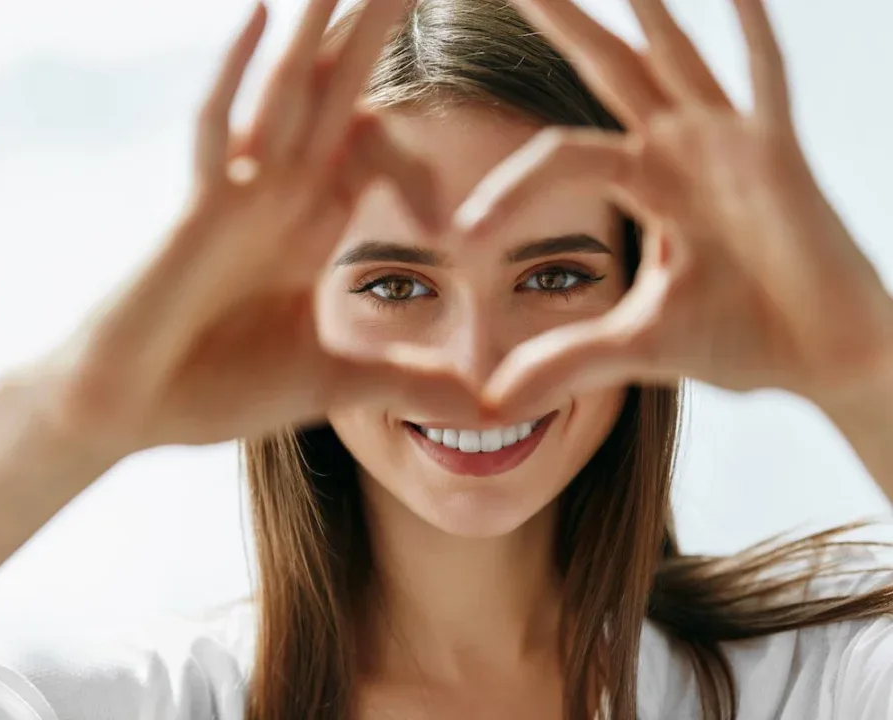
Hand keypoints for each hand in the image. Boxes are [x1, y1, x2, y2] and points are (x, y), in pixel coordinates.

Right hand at [26, 0, 481, 455]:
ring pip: (286, 92)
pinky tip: (262, 12)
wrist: (127, 412)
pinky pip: (217, 129)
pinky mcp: (196, 211)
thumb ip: (407, 383)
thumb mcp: (333, 383)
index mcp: (310, 228)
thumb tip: (487, 410)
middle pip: (335, 95)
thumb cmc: (214, 390)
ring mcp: (235, 197)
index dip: (408, 124)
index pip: (368, 149)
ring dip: (320, 28)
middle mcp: (277, 197)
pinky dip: (236, 74)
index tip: (456, 88)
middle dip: (373, 32)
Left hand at [456, 0, 892, 417]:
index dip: (508, 193)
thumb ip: (564, 362)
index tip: (460, 236)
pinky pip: (765, 81)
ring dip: (643, 7)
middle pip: (605, 67)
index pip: (556, 159)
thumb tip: (489, 404)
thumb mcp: (636, 347)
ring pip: (674, 56)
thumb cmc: (741, 341)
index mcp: (642, 183)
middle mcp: (679, 149)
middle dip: (561, 19)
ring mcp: (729, 144)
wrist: (823, 359)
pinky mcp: (779, 155)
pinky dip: (751, 35)